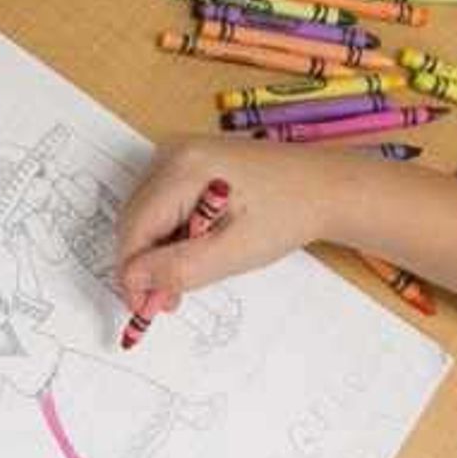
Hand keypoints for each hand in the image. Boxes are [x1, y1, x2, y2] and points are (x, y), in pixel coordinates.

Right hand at [110, 138, 331, 323]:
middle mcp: (174, 151)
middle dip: (146, 263)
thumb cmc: (287, 215)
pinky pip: (161, 200)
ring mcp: (181, 150)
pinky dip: (171, 229)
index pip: (134, 228)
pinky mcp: (191, 158)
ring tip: (190, 273)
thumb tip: (132, 280)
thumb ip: (178, 268)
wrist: (325, 186)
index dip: (133, 273)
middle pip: (134, 218)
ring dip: (158, 249)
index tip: (146, 306)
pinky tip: (197, 246)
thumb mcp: (232, 253)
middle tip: (171, 298)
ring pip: (145, 212)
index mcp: (183, 168)